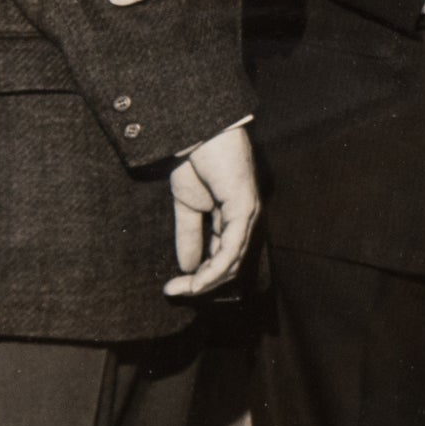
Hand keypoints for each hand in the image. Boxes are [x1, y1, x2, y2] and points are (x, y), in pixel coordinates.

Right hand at [165, 124, 259, 297]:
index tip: (177, 288)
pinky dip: (215, 267)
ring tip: (182, 290)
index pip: (227, 257)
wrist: (196, 132)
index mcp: (234, 217)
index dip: (204, 276)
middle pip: (232, 264)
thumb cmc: (195, 161)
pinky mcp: (244, 207)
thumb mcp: (187, 206)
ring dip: (207, 280)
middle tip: (176, 293)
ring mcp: (248, 213)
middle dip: (203, 283)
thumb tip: (187, 266)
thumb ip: (189, 235)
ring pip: (234, 260)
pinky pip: (233, 246)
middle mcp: (246, 218)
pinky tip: (197, 278)